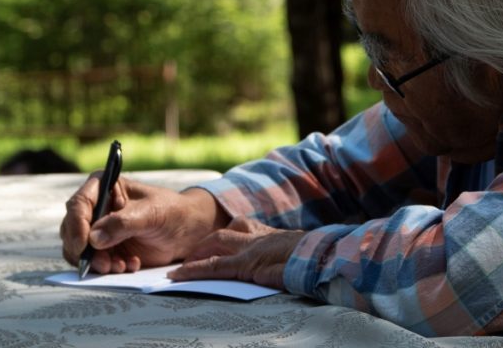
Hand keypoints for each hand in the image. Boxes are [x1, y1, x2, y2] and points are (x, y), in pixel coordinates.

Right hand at [60, 175, 227, 273]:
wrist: (187, 230)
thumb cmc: (172, 211)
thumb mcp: (152, 213)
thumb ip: (123, 223)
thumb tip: (94, 238)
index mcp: (104, 186)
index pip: (78, 204)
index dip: (76, 226)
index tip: (84, 245)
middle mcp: (95, 207)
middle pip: (72, 230)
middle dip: (85, 251)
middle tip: (104, 264)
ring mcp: (98, 229)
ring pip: (80, 250)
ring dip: (96, 263)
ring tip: (121, 266)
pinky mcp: (105, 248)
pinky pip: (94, 262)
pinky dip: (108, 268)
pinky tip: (130, 265)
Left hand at [168, 217, 304, 289]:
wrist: (324, 258)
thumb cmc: (316, 260)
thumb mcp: (298, 255)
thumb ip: (286, 255)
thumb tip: (285, 263)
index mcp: (272, 235)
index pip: (244, 228)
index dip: (229, 233)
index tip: (217, 241)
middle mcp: (259, 237)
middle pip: (226, 232)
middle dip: (206, 243)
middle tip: (191, 255)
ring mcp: (251, 250)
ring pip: (216, 245)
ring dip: (196, 255)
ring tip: (180, 267)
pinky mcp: (246, 265)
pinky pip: (214, 267)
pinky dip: (194, 271)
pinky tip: (178, 276)